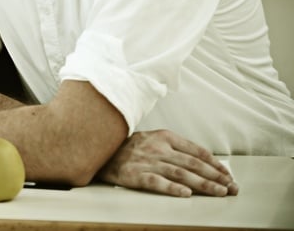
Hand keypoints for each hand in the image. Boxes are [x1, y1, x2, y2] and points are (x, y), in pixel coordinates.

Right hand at [98, 129, 237, 196]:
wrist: (98, 150)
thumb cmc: (128, 148)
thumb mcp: (152, 139)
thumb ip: (174, 148)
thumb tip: (202, 162)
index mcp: (163, 136)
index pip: (196, 150)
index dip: (215, 164)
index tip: (228, 174)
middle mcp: (157, 148)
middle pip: (193, 163)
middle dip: (216, 176)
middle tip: (231, 187)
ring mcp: (146, 161)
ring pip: (180, 173)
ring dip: (203, 184)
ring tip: (219, 192)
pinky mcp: (134, 174)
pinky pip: (156, 182)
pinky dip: (172, 187)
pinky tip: (186, 193)